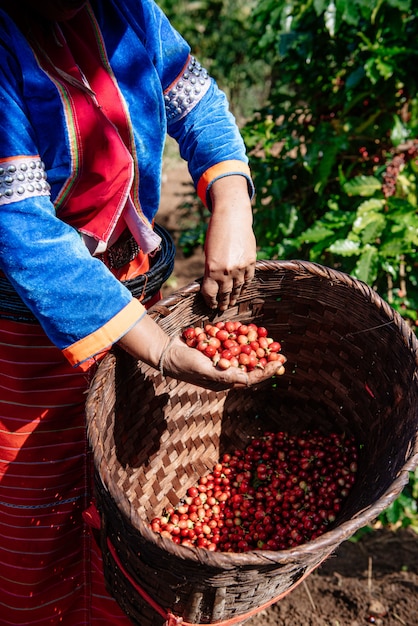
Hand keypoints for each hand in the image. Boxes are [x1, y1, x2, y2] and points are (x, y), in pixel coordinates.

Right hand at [159, 336, 283, 390]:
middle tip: (279, 350)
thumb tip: (247, 379)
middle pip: (250, 365)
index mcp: (224, 382)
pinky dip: (238, 335)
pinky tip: (246, 329)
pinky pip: (231, 342)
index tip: (279, 363)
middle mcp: (225, 371)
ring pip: (242, 353)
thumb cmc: (184, 364)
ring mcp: (220, 359)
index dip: (266, 371)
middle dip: (265, 358)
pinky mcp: (216, 347)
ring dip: (254, 346)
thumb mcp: (204, 371)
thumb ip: (225, 375)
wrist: (166, 351)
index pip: (250, 378)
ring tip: (267, 339)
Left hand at [201, 175, 255, 310]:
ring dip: (234, 297)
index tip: (211, 305)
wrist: (232, 218)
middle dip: (222, 302)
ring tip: (231, 302)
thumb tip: (213, 286)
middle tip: (222, 308)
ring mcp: (241, 268)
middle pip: (224, 294)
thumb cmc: (216, 234)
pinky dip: (244, 286)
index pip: (210, 293)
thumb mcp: (208, 254)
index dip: (210, 302)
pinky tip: (241, 291)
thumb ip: (211, 270)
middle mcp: (227, 271)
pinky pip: (248, 280)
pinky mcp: (251, 263)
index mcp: (212, 269)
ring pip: (237, 289)